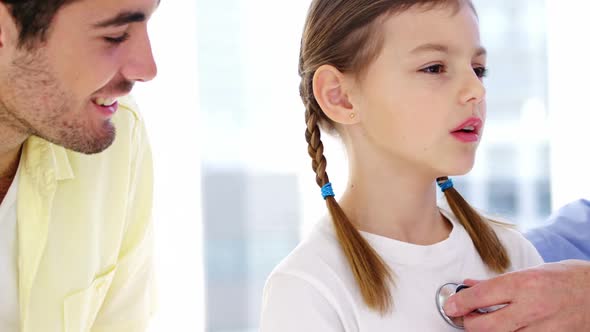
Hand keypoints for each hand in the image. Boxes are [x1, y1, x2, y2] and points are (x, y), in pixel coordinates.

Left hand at [443, 260, 589, 330]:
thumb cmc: (565, 278)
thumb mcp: (529, 272)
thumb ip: (497, 283)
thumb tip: (468, 286)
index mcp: (524, 283)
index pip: (480, 296)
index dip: (459, 303)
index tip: (450, 306)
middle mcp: (531, 307)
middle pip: (485, 326)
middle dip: (468, 324)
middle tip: (463, 317)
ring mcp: (543, 328)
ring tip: (484, 323)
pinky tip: (507, 328)